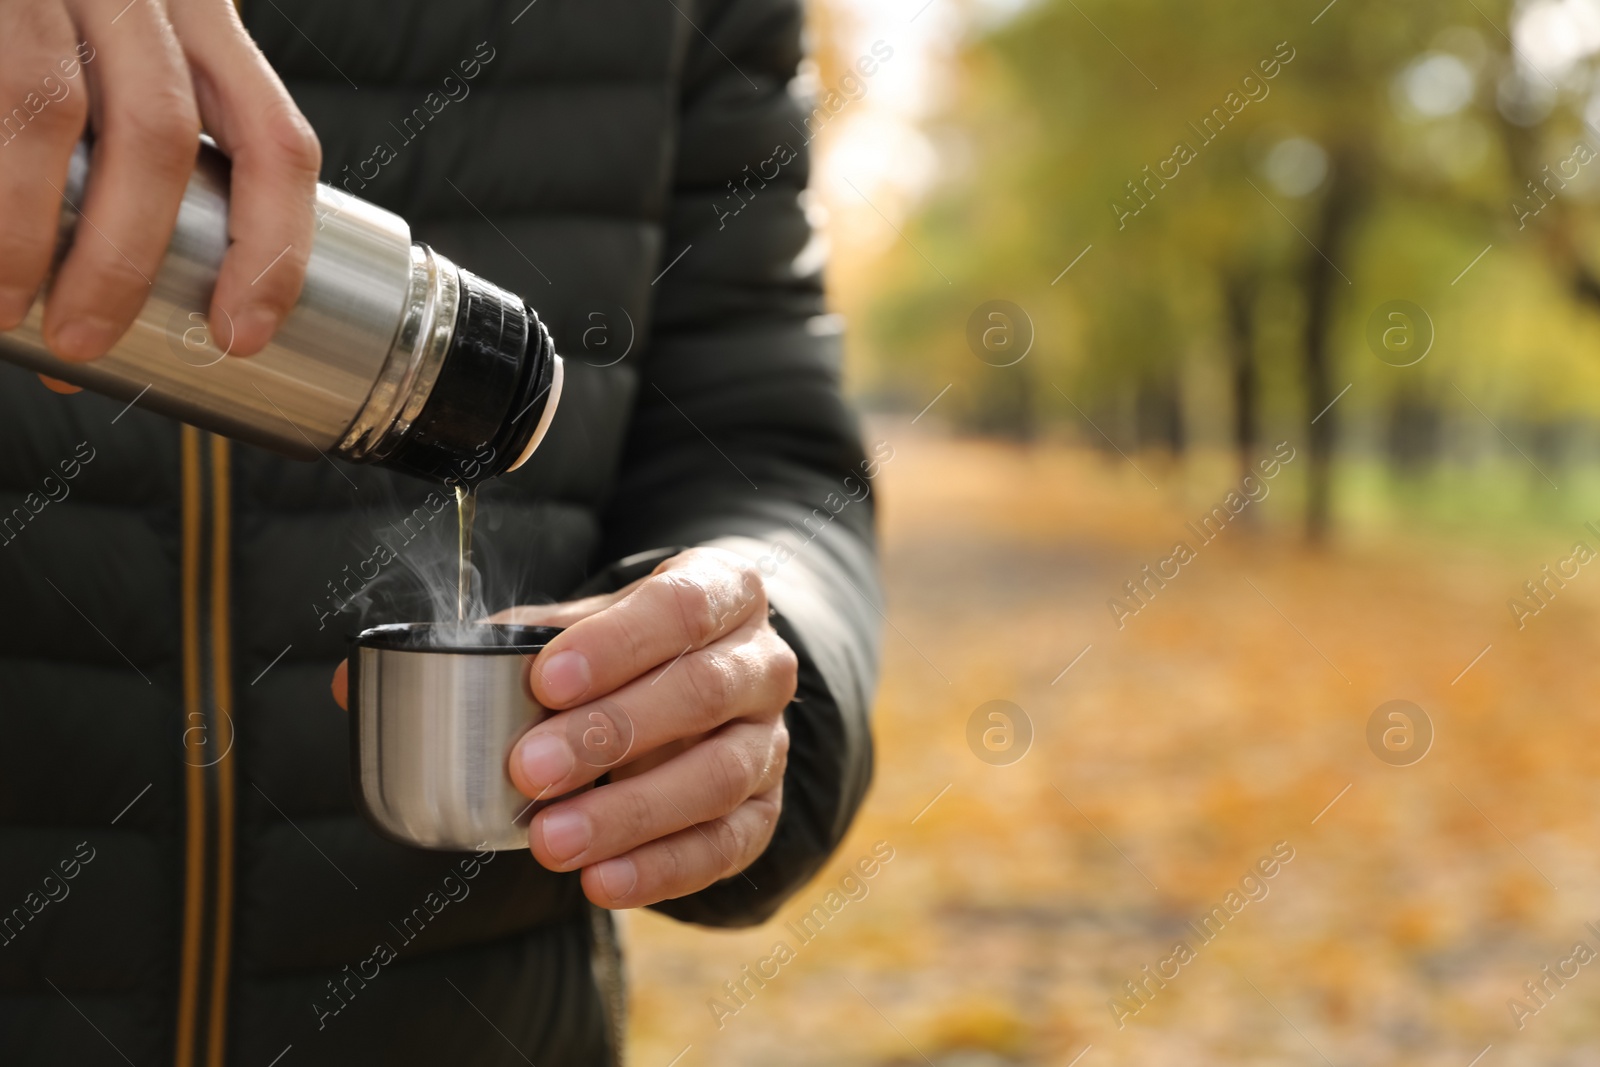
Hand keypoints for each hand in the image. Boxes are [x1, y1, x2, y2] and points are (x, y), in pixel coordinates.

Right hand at [0, 0, 320, 362]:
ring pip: (51, 108)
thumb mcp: (122, 59)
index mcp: (206, 19)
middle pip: (160, 133)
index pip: (276, 140)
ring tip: (6, 310)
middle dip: (124, 259)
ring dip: (26, 230)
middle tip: (84, 341)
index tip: (240, 336)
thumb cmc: (52, 23)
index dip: (272, 250)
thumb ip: (132, 156)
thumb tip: (88, 333)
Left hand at [496, 548, 796, 908]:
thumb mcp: (595, 621)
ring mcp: (771, 740)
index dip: (617, 646)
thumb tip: (470, 657)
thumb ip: (543, 636)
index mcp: (726, 591)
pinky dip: (662, 869)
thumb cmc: (632, 649)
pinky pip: (726, 845)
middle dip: (610, 734)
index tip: (547, 681)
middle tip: (530, 768)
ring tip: (552, 840)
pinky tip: (602, 881)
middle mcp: (764, 663)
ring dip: (631, 814)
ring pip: (720, 777)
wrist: (695, 686)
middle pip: (703, 693)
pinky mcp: (766, 809)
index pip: (682, 608)